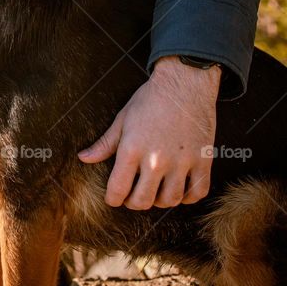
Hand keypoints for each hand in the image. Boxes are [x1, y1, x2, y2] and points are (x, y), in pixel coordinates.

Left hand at [78, 56, 220, 209]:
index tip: (113, 198)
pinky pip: (197, 192)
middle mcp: (157, 160)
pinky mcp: (203, 161)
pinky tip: (178, 189)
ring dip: (159, 201)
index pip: (118, 189)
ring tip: (154, 191)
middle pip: (143, 201)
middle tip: (132, 196)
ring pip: (170, 200)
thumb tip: (83, 158)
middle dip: (133, 203)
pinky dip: (187, 197)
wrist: (184, 83)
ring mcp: (182, 162)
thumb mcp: (122, 119)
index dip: (112, 199)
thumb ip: (104, 144)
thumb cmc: (149, 99)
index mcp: (132, 150)